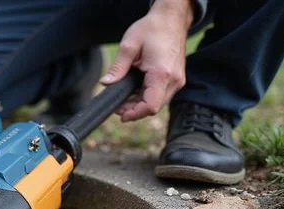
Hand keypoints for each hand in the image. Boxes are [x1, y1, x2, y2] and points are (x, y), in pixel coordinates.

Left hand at [101, 0, 192, 121]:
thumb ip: (118, 67)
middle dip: (135, 109)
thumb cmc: (152, 28)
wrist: (171, 18)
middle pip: (153, 107)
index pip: (150, 106)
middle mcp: (173, 80)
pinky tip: (136, 89)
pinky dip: (148, 96)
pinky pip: (162, 94)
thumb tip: (106, 83)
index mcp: (162, 74)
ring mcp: (177, 80)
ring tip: (125, 96)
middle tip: (118, 105)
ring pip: (158, 102)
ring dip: (141, 103)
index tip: (120, 115)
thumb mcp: (129, 46)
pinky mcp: (176, 78)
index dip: (134, 114)